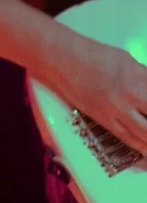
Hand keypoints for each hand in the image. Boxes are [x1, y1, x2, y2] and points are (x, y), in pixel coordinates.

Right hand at [43, 32, 146, 154]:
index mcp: (140, 78)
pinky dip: (141, 146)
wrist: (64, 60)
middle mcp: (131, 95)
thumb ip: (145, 77)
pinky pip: (127, 138)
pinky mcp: (103, 119)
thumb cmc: (94, 55)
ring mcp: (116, 109)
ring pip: (145, 135)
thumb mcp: (128, 60)